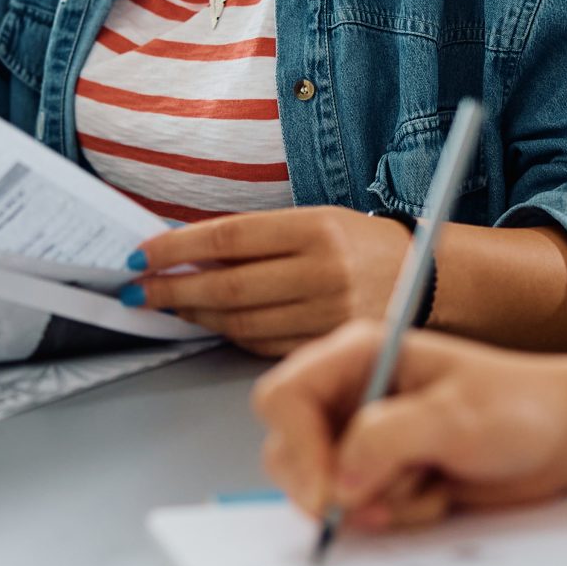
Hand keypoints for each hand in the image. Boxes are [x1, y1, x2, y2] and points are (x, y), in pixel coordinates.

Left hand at [126, 206, 414, 355]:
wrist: (427, 278)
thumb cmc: (360, 244)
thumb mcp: (314, 220)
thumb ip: (256, 237)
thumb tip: (185, 253)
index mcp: (316, 229)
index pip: (229, 238)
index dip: (178, 248)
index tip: (143, 254)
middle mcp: (325, 272)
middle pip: (230, 286)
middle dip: (174, 290)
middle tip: (139, 290)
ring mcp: (329, 314)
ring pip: (243, 322)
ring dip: (196, 315)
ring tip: (167, 305)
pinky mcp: (330, 345)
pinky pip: (264, 344)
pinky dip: (230, 334)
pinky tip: (210, 323)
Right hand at [253, 320, 566, 526]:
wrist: (564, 439)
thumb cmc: (521, 406)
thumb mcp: (456, 417)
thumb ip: (388, 440)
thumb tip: (340, 482)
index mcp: (358, 355)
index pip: (285, 398)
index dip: (298, 448)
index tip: (331, 491)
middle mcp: (350, 394)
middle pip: (287, 450)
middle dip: (331, 487)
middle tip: (379, 504)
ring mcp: (362, 438)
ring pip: (321, 489)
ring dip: (374, 504)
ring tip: (428, 483)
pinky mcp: (381, 476)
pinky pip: (358, 513)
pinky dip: (396, 516)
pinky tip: (437, 492)